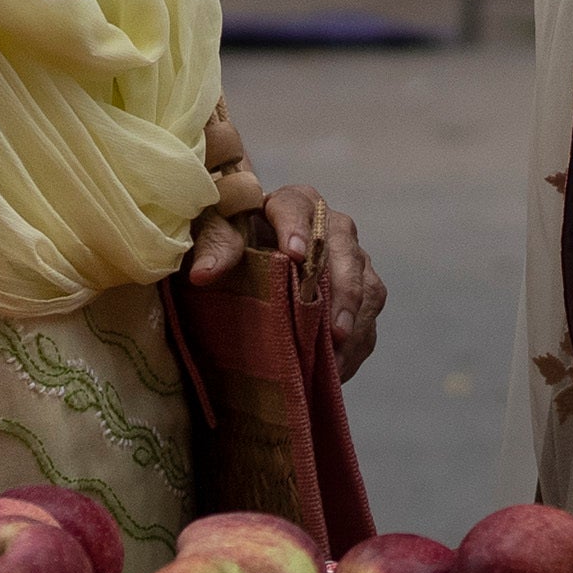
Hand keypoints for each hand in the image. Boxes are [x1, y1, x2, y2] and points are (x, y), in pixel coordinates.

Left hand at [187, 181, 387, 381]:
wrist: (252, 262)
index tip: (292, 254)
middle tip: (334, 328)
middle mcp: (331, 226)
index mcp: (294, 203)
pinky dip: (355, 346)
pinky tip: (336, 369)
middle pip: (346, 252)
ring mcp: (352, 259)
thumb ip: (214, 246)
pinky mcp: (362, 291)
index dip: (297, 229)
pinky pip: (369, 319)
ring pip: (367, 287)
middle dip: (343, 291)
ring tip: (336, 359)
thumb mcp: (218, 237)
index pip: (298, 207)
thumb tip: (204, 273)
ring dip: (354, 324)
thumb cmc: (236, 244)